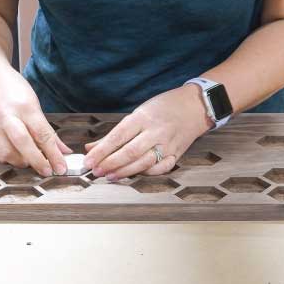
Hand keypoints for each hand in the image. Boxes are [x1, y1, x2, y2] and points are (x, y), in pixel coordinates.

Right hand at [0, 65, 69, 176]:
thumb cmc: (11, 88)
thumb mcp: (34, 103)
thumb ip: (47, 129)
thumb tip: (63, 150)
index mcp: (24, 107)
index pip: (42, 134)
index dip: (54, 154)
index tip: (61, 167)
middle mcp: (5, 116)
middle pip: (23, 144)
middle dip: (38, 161)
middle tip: (47, 171)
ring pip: (7, 153)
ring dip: (21, 162)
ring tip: (30, 161)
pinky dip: (8, 158)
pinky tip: (15, 155)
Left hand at [84, 84, 210, 180]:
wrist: (195, 106)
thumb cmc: (164, 107)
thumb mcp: (138, 113)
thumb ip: (116, 132)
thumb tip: (91, 147)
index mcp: (143, 117)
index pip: (118, 136)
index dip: (102, 150)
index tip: (89, 160)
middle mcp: (155, 131)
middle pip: (130, 152)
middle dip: (111, 164)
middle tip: (96, 172)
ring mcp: (168, 144)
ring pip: (144, 162)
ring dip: (125, 171)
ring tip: (110, 176)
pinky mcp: (177, 153)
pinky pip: (161, 168)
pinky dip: (147, 173)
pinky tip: (135, 174)